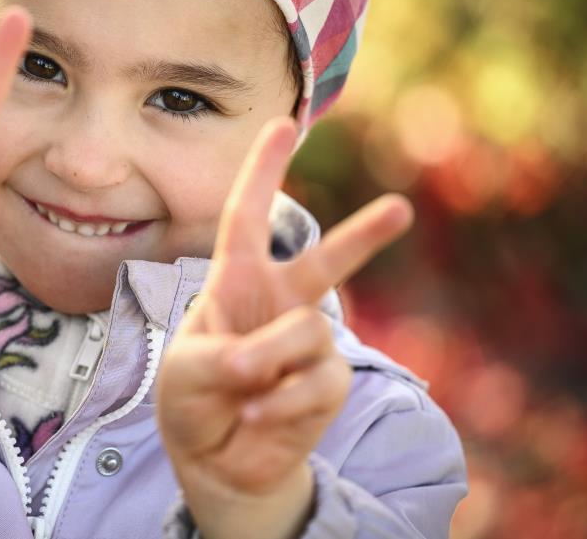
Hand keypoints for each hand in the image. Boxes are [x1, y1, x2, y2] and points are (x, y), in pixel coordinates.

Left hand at [154, 118, 414, 537]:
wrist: (217, 462)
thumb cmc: (193, 400)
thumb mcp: (185, 372)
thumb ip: (223, 357)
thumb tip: (272, 361)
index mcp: (236, 282)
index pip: (246, 218)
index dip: (262, 171)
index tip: (282, 124)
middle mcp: (278, 304)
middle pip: (323, 261)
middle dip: (364, 235)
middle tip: (401, 208)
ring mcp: (307, 343)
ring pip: (307, 335)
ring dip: (268, 366)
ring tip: (245, 392)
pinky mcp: (327, 383)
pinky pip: (314, 383)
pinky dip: (281, 404)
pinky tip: (258, 418)